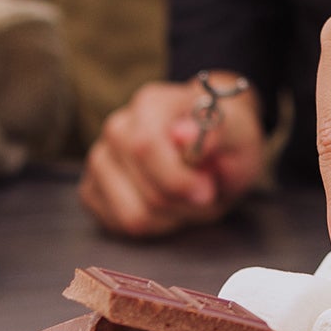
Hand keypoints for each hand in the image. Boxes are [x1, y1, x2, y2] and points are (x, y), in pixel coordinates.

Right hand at [80, 75, 267, 238]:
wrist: (208, 147)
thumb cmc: (224, 140)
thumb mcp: (238, 134)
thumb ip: (216, 133)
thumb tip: (184, 135)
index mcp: (150, 104)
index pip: (145, 147)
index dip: (178, 180)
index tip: (207, 190)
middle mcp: (117, 127)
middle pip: (146, 191)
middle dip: (184, 203)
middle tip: (204, 191)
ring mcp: (100, 159)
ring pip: (132, 216)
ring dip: (170, 219)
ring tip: (185, 198)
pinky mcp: (92, 189)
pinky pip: (119, 226)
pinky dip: (151, 226)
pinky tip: (165, 206)